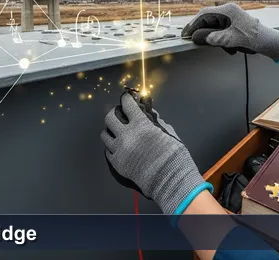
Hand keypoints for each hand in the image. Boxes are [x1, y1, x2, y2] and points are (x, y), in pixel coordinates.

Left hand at [101, 92, 210, 214]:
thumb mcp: (168, 132)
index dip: (126, 99)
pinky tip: (118, 146)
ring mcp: (119, 150)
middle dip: (114, 112)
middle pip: (110, 117)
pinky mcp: (117, 163)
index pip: (127, 105)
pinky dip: (111, 146)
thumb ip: (155, 121)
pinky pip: (107, 151)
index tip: (126, 98)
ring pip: (105, 134)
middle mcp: (126, 135)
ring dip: (110, 130)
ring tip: (116, 131)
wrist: (170, 179)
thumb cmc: (173, 156)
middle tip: (119, 113)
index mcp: (140, 125)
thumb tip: (148, 112)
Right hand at [181, 2, 278, 62]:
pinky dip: (223, 41)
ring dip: (215, 39)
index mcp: (227, 10)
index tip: (185, 34)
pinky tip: (231, 49)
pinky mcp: (233, 26)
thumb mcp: (232, 39)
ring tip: (226, 48)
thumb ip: (214, 38)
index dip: (193, 24)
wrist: (269, 42)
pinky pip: (221, 32)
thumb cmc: (254, 38)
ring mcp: (231, 19)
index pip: (204, 14)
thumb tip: (198, 37)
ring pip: (214, 28)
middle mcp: (228, 12)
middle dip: (203, 33)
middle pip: (208, 20)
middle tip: (193, 41)